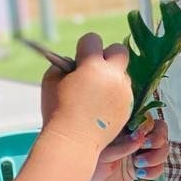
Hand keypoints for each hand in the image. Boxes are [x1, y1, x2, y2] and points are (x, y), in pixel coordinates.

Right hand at [39, 33, 133, 150]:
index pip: (93, 39)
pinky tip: (101, 107)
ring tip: (95, 94)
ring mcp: (124, 92)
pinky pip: (125, 93)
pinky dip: (115, 96)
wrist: (73, 141)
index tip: (79, 58)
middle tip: (96, 68)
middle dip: (108, 55)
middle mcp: (113, 75)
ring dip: (112, 78)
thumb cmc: (58, 110)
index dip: (84, 47)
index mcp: (92, 65)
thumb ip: (63, 65)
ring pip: (123, 74)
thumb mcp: (51, 81)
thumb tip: (74, 62)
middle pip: (119, 51)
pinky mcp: (129, 107)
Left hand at [84, 116, 169, 180]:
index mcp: (125, 127)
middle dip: (157, 141)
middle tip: (144, 149)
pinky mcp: (143, 168)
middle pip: (160, 131)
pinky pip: (159, 167)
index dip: (149, 127)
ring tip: (138, 165)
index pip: (147, 118)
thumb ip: (122, 145)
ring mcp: (141, 152)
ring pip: (163, 150)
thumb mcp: (104, 154)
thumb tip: (139, 137)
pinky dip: (154, 172)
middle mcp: (136, 137)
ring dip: (155, 158)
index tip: (141, 138)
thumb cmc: (90, 164)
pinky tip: (140, 174)